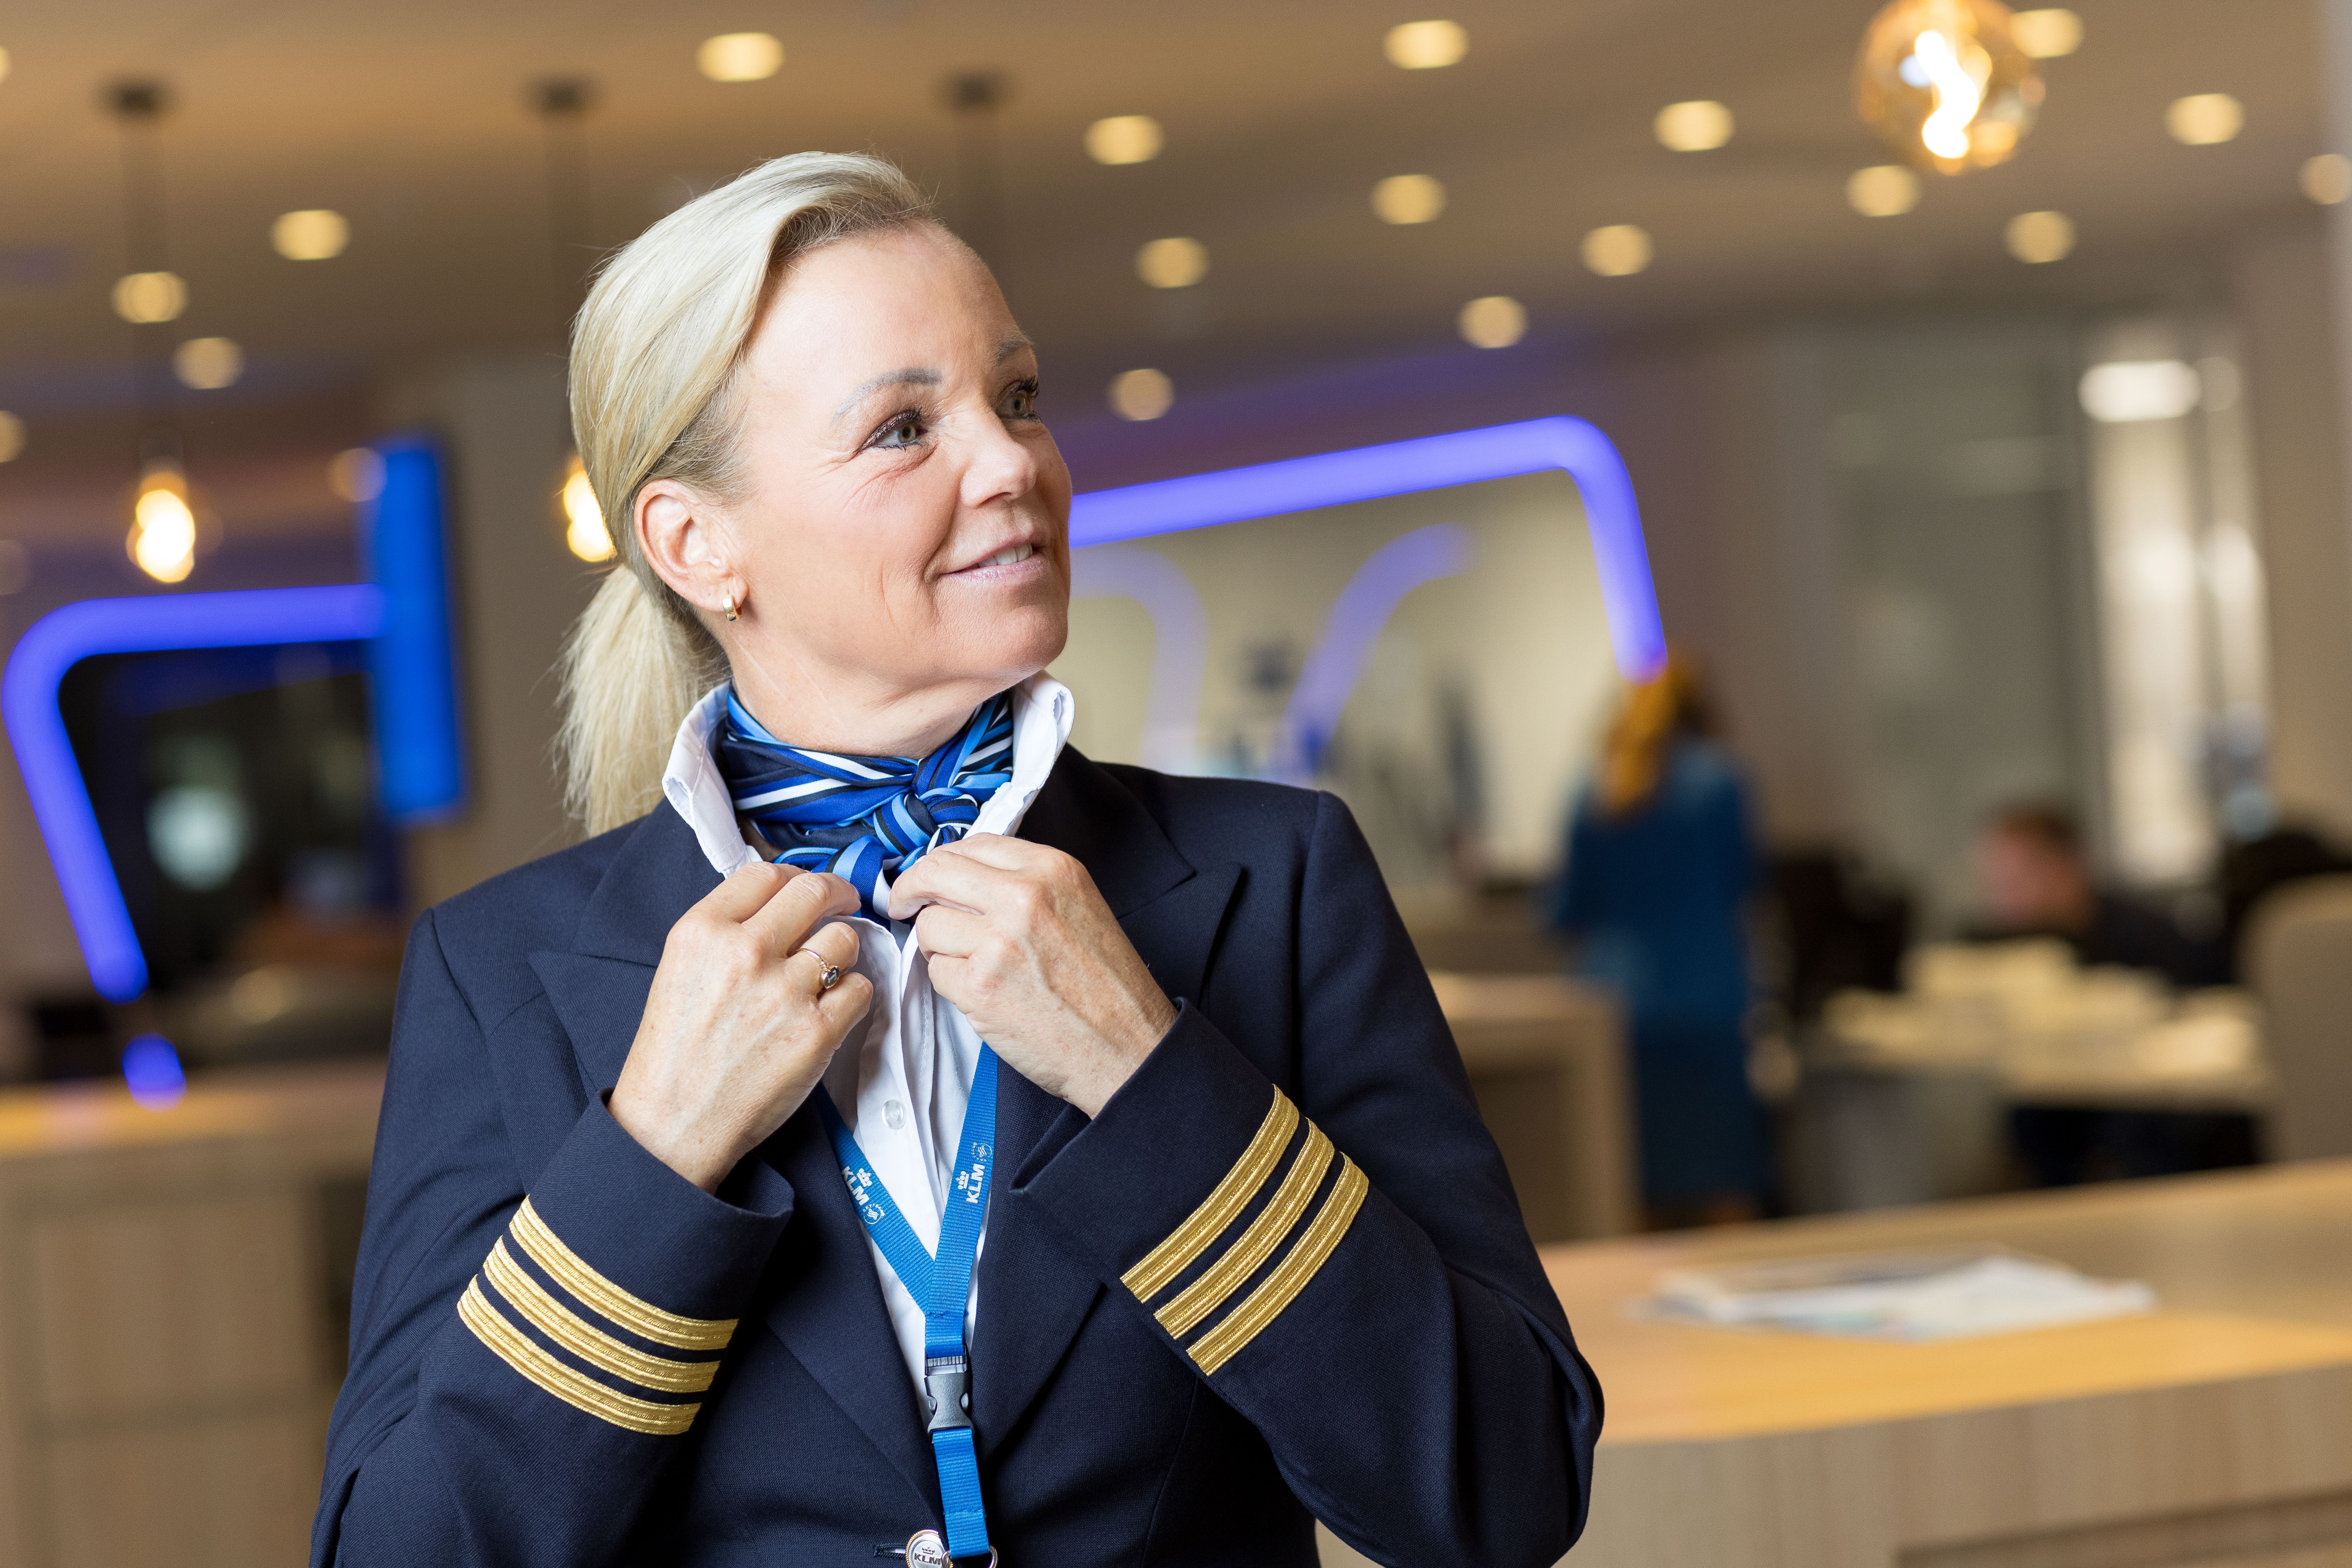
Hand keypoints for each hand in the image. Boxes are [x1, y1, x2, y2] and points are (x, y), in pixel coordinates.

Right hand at [610, 864, 873, 1190]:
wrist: (674, 1122)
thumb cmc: (676, 1051)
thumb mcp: (681, 969)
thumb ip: (726, 930)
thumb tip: (779, 902)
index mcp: (703, 931)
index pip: (766, 873)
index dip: (796, 875)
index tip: (809, 887)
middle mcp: (745, 951)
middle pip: (814, 892)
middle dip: (836, 894)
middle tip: (843, 904)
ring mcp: (784, 991)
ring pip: (844, 938)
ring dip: (841, 951)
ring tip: (825, 972)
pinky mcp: (817, 1031)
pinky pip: (860, 987)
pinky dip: (851, 994)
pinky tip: (830, 1008)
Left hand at [887, 835, 1176, 1115]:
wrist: (1126, 1045)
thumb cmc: (1106, 985)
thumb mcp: (1078, 906)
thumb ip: (1025, 883)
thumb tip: (963, 877)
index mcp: (1051, 870)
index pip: (971, 845)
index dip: (940, 862)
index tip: (929, 878)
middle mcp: (1023, 897)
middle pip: (935, 873)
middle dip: (911, 889)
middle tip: (905, 904)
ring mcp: (998, 942)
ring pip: (929, 926)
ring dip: (938, 946)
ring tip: (974, 964)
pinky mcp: (979, 986)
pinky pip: (935, 972)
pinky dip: (951, 984)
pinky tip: (985, 993)